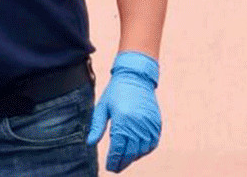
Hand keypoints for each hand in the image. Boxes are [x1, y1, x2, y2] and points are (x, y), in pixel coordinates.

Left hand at [87, 51, 161, 172]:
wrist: (135, 78)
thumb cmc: (116, 92)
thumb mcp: (102, 108)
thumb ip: (97, 127)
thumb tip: (89, 143)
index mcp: (122, 121)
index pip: (118, 148)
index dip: (114, 160)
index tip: (109, 167)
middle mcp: (138, 125)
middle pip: (131, 152)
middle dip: (122, 162)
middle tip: (115, 168)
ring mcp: (149, 125)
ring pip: (142, 150)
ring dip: (133, 157)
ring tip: (124, 160)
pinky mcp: (156, 124)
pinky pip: (152, 143)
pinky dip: (145, 150)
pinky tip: (137, 151)